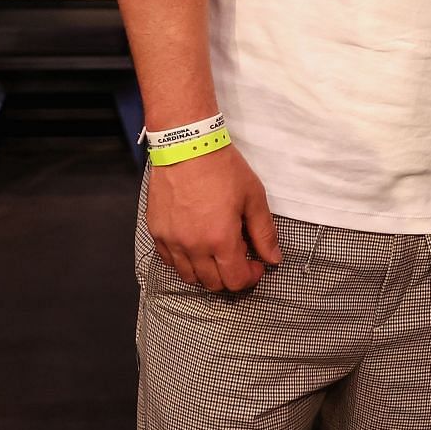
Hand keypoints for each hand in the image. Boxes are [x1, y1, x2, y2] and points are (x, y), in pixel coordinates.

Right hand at [145, 143, 282, 291]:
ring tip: (217, 251)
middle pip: (212, 283)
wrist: (187, 146)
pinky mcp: (156, 232)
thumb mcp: (253, 197)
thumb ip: (264, 232)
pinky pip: (170, 261)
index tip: (256, 265)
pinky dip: (185, 260)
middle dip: (230, 275)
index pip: (235, 280)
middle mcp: (193, 247)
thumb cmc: (223, 168)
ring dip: (207, 271)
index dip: (250, 277)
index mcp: (220, 239)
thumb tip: (273, 259)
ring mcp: (171, 241)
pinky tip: (196, 244)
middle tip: (239, 256)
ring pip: (189, 276)